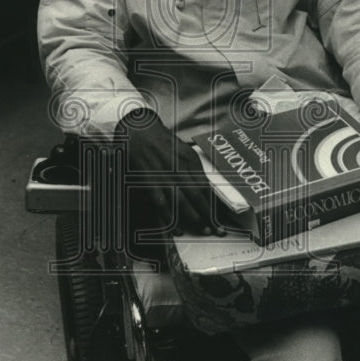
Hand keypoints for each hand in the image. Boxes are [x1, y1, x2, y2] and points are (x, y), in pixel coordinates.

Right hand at [117, 109, 224, 236]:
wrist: (140, 130)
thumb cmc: (163, 141)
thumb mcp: (184, 150)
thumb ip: (193, 167)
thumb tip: (204, 187)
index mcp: (189, 160)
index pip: (205, 186)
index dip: (213, 204)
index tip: (219, 217)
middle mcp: (179, 168)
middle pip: (197, 196)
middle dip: (207, 215)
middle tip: (215, 230)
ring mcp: (164, 175)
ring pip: (181, 201)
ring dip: (192, 218)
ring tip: (201, 231)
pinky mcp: (149, 180)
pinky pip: (161, 202)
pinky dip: (169, 217)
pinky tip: (175, 227)